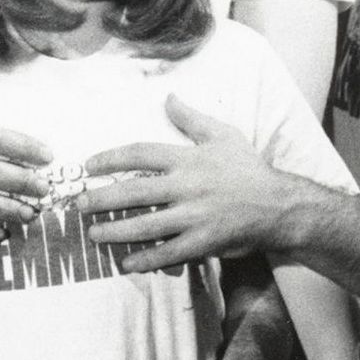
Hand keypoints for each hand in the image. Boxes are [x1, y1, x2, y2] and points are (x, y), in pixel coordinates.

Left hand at [83, 98, 307, 272]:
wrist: (280, 206)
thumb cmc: (250, 170)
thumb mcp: (224, 136)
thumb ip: (192, 119)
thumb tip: (169, 96)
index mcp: (188, 159)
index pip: (140, 154)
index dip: (111, 158)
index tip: (88, 165)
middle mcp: (187, 186)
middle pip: (135, 191)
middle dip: (102, 198)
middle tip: (79, 204)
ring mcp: (195, 216)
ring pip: (146, 224)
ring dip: (115, 230)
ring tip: (93, 234)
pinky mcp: (203, 242)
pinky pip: (168, 252)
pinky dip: (146, 259)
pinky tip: (126, 263)